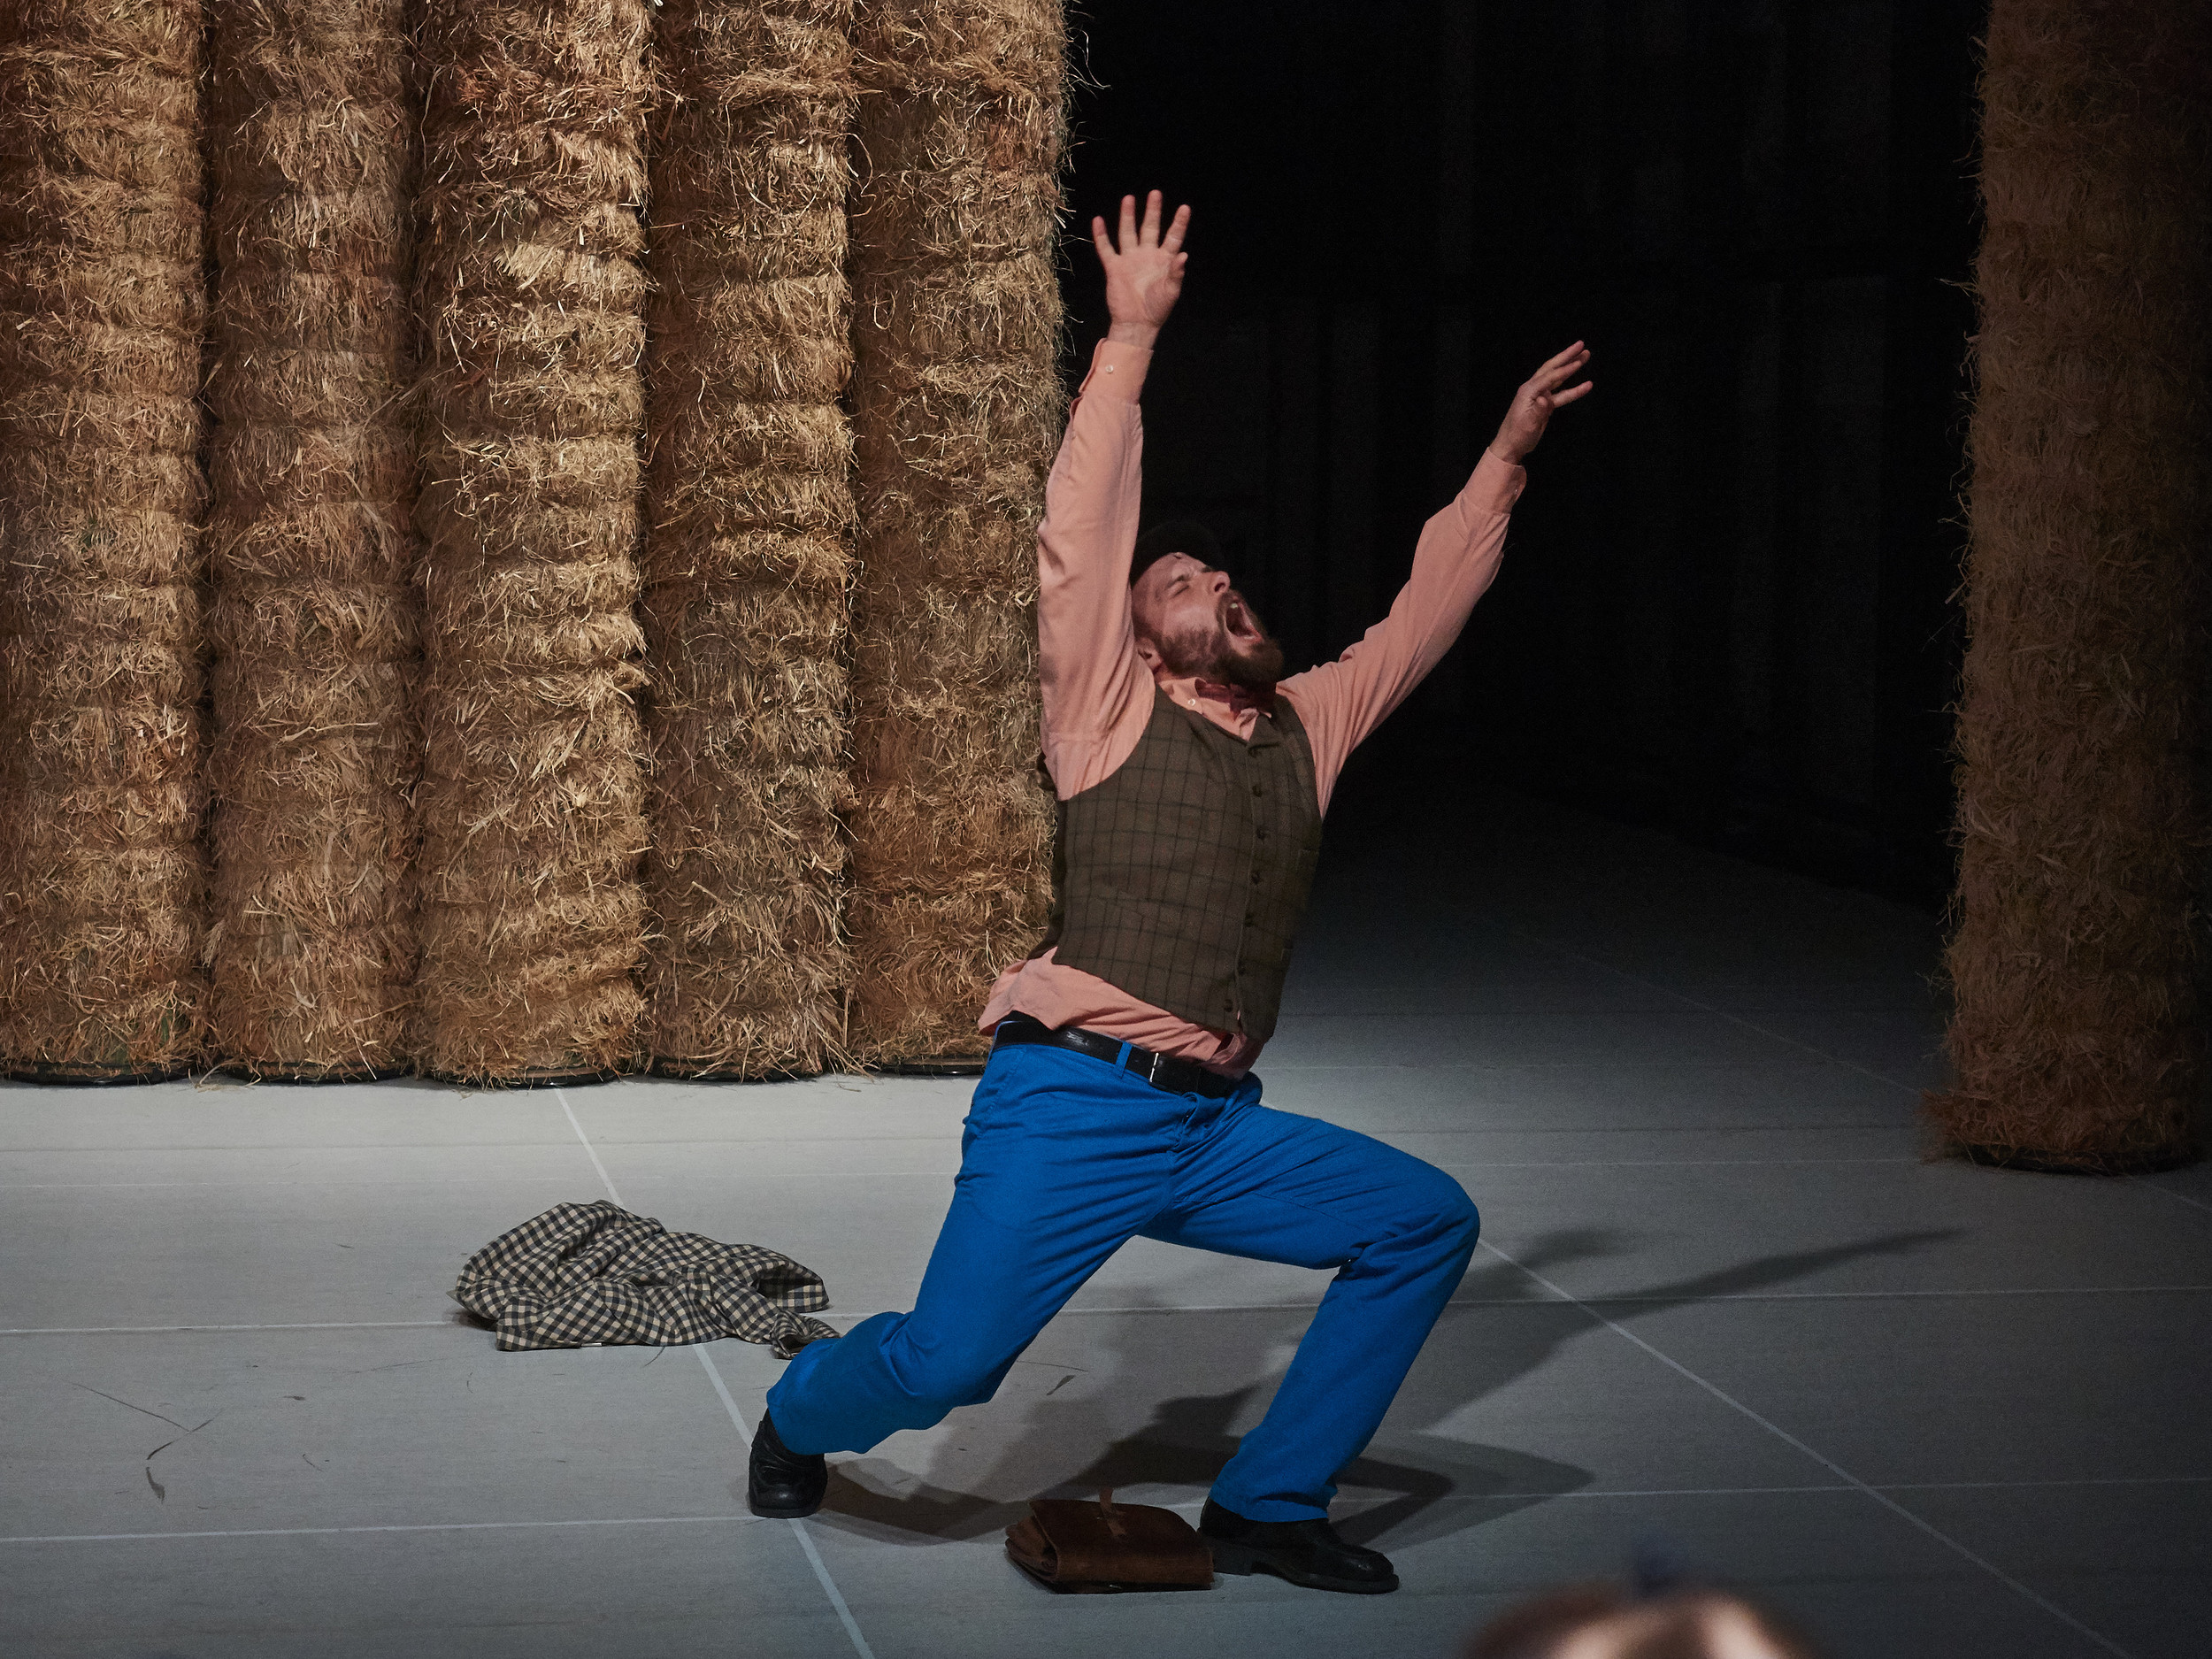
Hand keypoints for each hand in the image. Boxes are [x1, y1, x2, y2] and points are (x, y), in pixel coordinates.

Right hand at [1091, 190, 1189, 348]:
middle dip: (1152, 211)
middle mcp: (1147, 256)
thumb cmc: (1157, 309)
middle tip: (1155, 193)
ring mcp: (1130, 260)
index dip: (1179, 223)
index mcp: (1164, 260)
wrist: (1136, 324)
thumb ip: (1176, 273)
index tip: (1185, 207)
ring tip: (1129, 198)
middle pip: (1150, 228)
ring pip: (1128, 232)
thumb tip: (1184, 255)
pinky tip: (1098, 220)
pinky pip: (1106, 248)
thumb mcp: (1171, 292)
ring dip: (1128, 216)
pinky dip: (1101, 235)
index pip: (1173, 237)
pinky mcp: (1114, 268)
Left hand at [1490, 341, 1593, 462]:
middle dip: (1567, 356)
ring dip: (1571, 367)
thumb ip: (1538, 411)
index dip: (1565, 369)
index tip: (1579, 361)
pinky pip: (1561, 393)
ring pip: (1557, 378)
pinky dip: (1573, 389)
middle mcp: (1533, 389)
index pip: (1549, 377)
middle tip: (1581, 344)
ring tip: (1585, 356)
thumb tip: (1546, 399)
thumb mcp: (1528, 424)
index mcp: (1528, 391)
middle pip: (1552, 368)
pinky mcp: (1544, 404)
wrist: (1510, 446)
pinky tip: (1586, 385)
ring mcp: (1539, 396)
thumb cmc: (1517, 435)